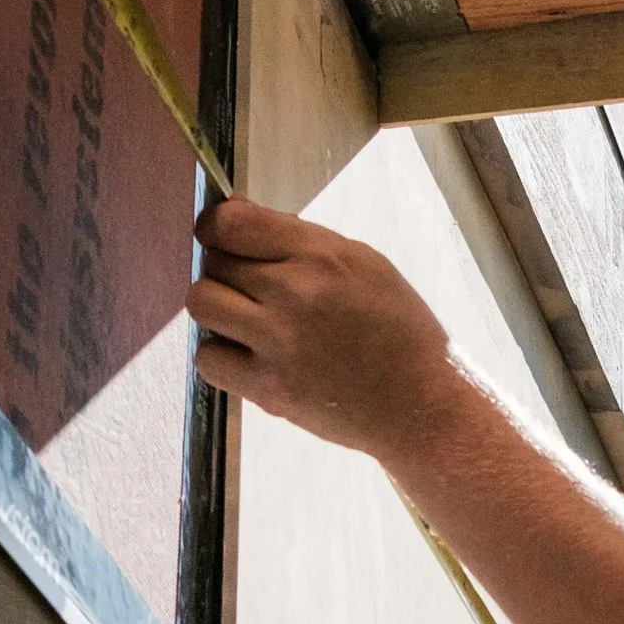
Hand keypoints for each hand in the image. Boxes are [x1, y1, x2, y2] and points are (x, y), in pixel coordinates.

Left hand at [187, 193, 458, 455]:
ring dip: (217, 308)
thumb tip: (237, 219)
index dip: (216, 226)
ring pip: (202, 303)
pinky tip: (248, 355)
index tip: (221, 237)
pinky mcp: (269, 389)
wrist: (421, 405)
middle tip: (253, 289)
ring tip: (245, 321)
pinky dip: (220, 355)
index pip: (231, 223)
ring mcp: (278, 344)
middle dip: (227, 270)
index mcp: (321, 255)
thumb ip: (301, 241)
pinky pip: (208, 359)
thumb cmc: (399, 331)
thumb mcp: (365, 264)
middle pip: (215, 262)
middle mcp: (295, 294)